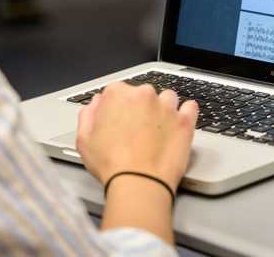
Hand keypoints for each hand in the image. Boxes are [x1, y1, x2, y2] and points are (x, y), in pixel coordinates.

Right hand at [76, 81, 197, 190]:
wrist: (138, 182)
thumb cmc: (111, 164)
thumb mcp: (84, 139)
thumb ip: (88, 114)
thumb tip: (96, 104)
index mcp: (117, 94)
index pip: (117, 91)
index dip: (117, 107)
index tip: (118, 120)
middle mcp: (143, 94)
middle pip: (142, 94)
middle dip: (140, 108)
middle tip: (136, 130)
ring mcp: (166, 106)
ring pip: (167, 98)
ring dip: (163, 109)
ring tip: (157, 130)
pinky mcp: (184, 120)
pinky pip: (190, 107)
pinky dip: (185, 113)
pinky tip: (177, 124)